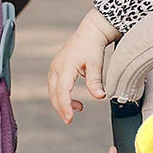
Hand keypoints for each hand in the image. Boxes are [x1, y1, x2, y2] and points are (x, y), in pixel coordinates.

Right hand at [48, 8, 121, 123]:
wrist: (90, 32)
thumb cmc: (92, 46)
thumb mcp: (96, 64)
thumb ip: (95, 81)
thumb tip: (99, 97)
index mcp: (65, 66)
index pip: (62, 91)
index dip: (65, 106)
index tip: (70, 118)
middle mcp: (56, 67)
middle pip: (54, 93)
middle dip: (61, 108)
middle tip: (70, 120)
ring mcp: (55, 68)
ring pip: (53, 91)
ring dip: (61, 103)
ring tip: (78, 108)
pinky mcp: (57, 69)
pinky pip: (55, 86)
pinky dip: (61, 96)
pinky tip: (73, 101)